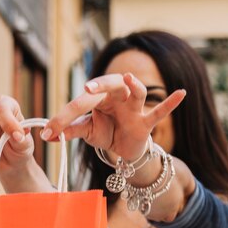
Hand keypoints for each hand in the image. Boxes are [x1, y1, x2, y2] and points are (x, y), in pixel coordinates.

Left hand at [43, 73, 185, 160]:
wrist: (124, 148)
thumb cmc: (105, 132)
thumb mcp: (86, 131)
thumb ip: (69, 130)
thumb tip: (46, 135)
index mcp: (99, 98)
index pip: (81, 103)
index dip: (64, 117)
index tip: (49, 131)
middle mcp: (117, 97)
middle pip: (109, 86)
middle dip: (99, 87)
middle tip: (87, 90)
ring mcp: (134, 108)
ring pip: (137, 93)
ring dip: (134, 86)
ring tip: (130, 79)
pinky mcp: (146, 122)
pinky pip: (159, 112)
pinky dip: (170, 103)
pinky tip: (180, 93)